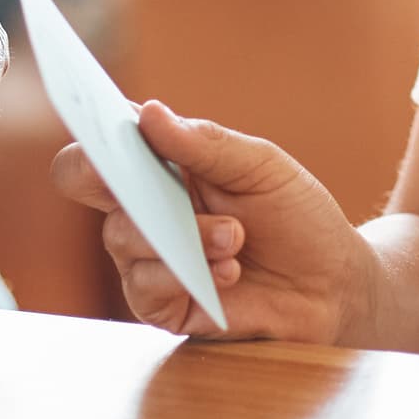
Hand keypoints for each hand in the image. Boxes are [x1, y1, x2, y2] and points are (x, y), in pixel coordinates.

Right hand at [50, 103, 370, 344]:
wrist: (334, 284)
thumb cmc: (296, 216)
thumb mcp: (260, 166)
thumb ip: (205, 143)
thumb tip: (147, 113)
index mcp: (161, 162)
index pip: (104, 138)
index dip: (90, 125)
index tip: (98, 122)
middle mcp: (143, 206)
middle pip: (84, 181)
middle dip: (119, 177)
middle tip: (158, 181)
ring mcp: (148, 256)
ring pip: (122, 236)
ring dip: (184, 234)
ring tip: (235, 237)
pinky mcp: (162, 304)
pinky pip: (144, 287)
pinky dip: (186, 275)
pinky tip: (228, 272)